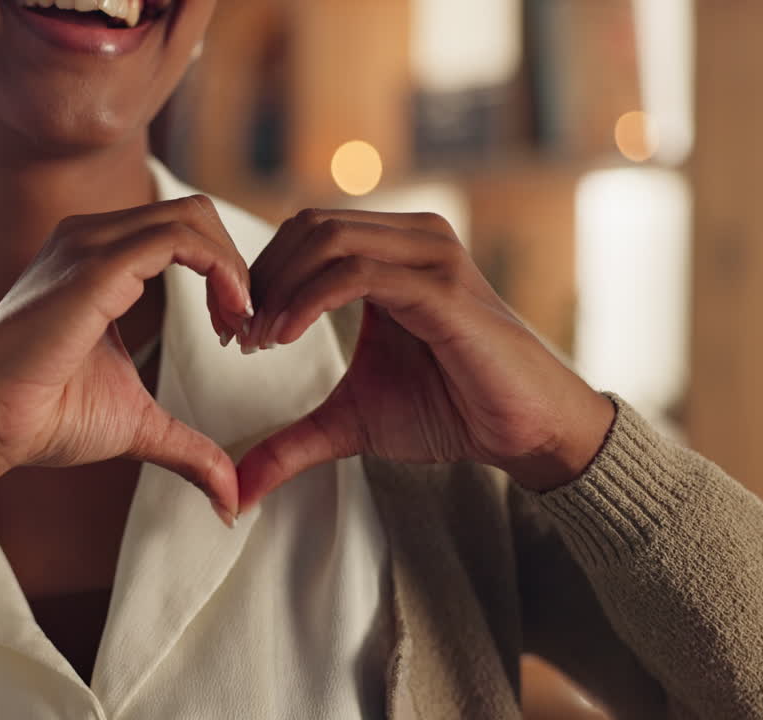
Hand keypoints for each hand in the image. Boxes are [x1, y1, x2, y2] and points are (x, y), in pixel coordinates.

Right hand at [0, 196, 252, 537]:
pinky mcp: (94, 267)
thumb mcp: (136, 424)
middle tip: (243, 328)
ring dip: (233, 268)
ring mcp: (90, 245)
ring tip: (237, 325)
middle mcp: (92, 238)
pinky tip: (226, 318)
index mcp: (97, 260)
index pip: (182, 232)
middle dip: (235, 265)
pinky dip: (219, 269)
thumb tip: (231, 498)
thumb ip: (187, 447)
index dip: (224, 274)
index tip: (235, 331)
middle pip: (194, 213)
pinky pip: (178, 239)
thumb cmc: (42, 417)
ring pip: (191, 217)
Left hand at [233, 209, 616, 511]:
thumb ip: (292, 442)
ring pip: (327, 239)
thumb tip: (238, 488)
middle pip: (309, 225)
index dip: (261, 273)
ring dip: (279, 287)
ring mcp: (431, 259)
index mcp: (392, 253)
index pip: (305, 231)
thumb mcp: (350, 422)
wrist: (524, 432)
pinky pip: (356, 275)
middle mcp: (412, 241)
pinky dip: (308, 301)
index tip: (238, 330)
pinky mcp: (442, 291)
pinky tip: (284, 338)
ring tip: (260, 340)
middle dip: (262, 277)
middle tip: (241, 334)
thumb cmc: (449, 411)